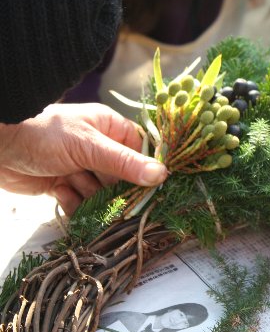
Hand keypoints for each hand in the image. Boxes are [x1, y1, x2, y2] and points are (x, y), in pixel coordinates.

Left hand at [0, 103, 167, 214]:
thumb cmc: (44, 136)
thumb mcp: (89, 147)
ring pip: (101, 192)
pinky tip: (59, 192)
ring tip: (70, 182)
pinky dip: (73, 203)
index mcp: (110, 128)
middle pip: (122, 177)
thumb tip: (162, 175)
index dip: (143, 170)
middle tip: (103, 192)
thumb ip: (126, 163)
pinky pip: (82, 202)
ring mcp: (82, 166)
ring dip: (88, 195)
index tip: (148, 189)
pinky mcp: (65, 184)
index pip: (140, 152)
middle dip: (111, 188)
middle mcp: (99, 147)